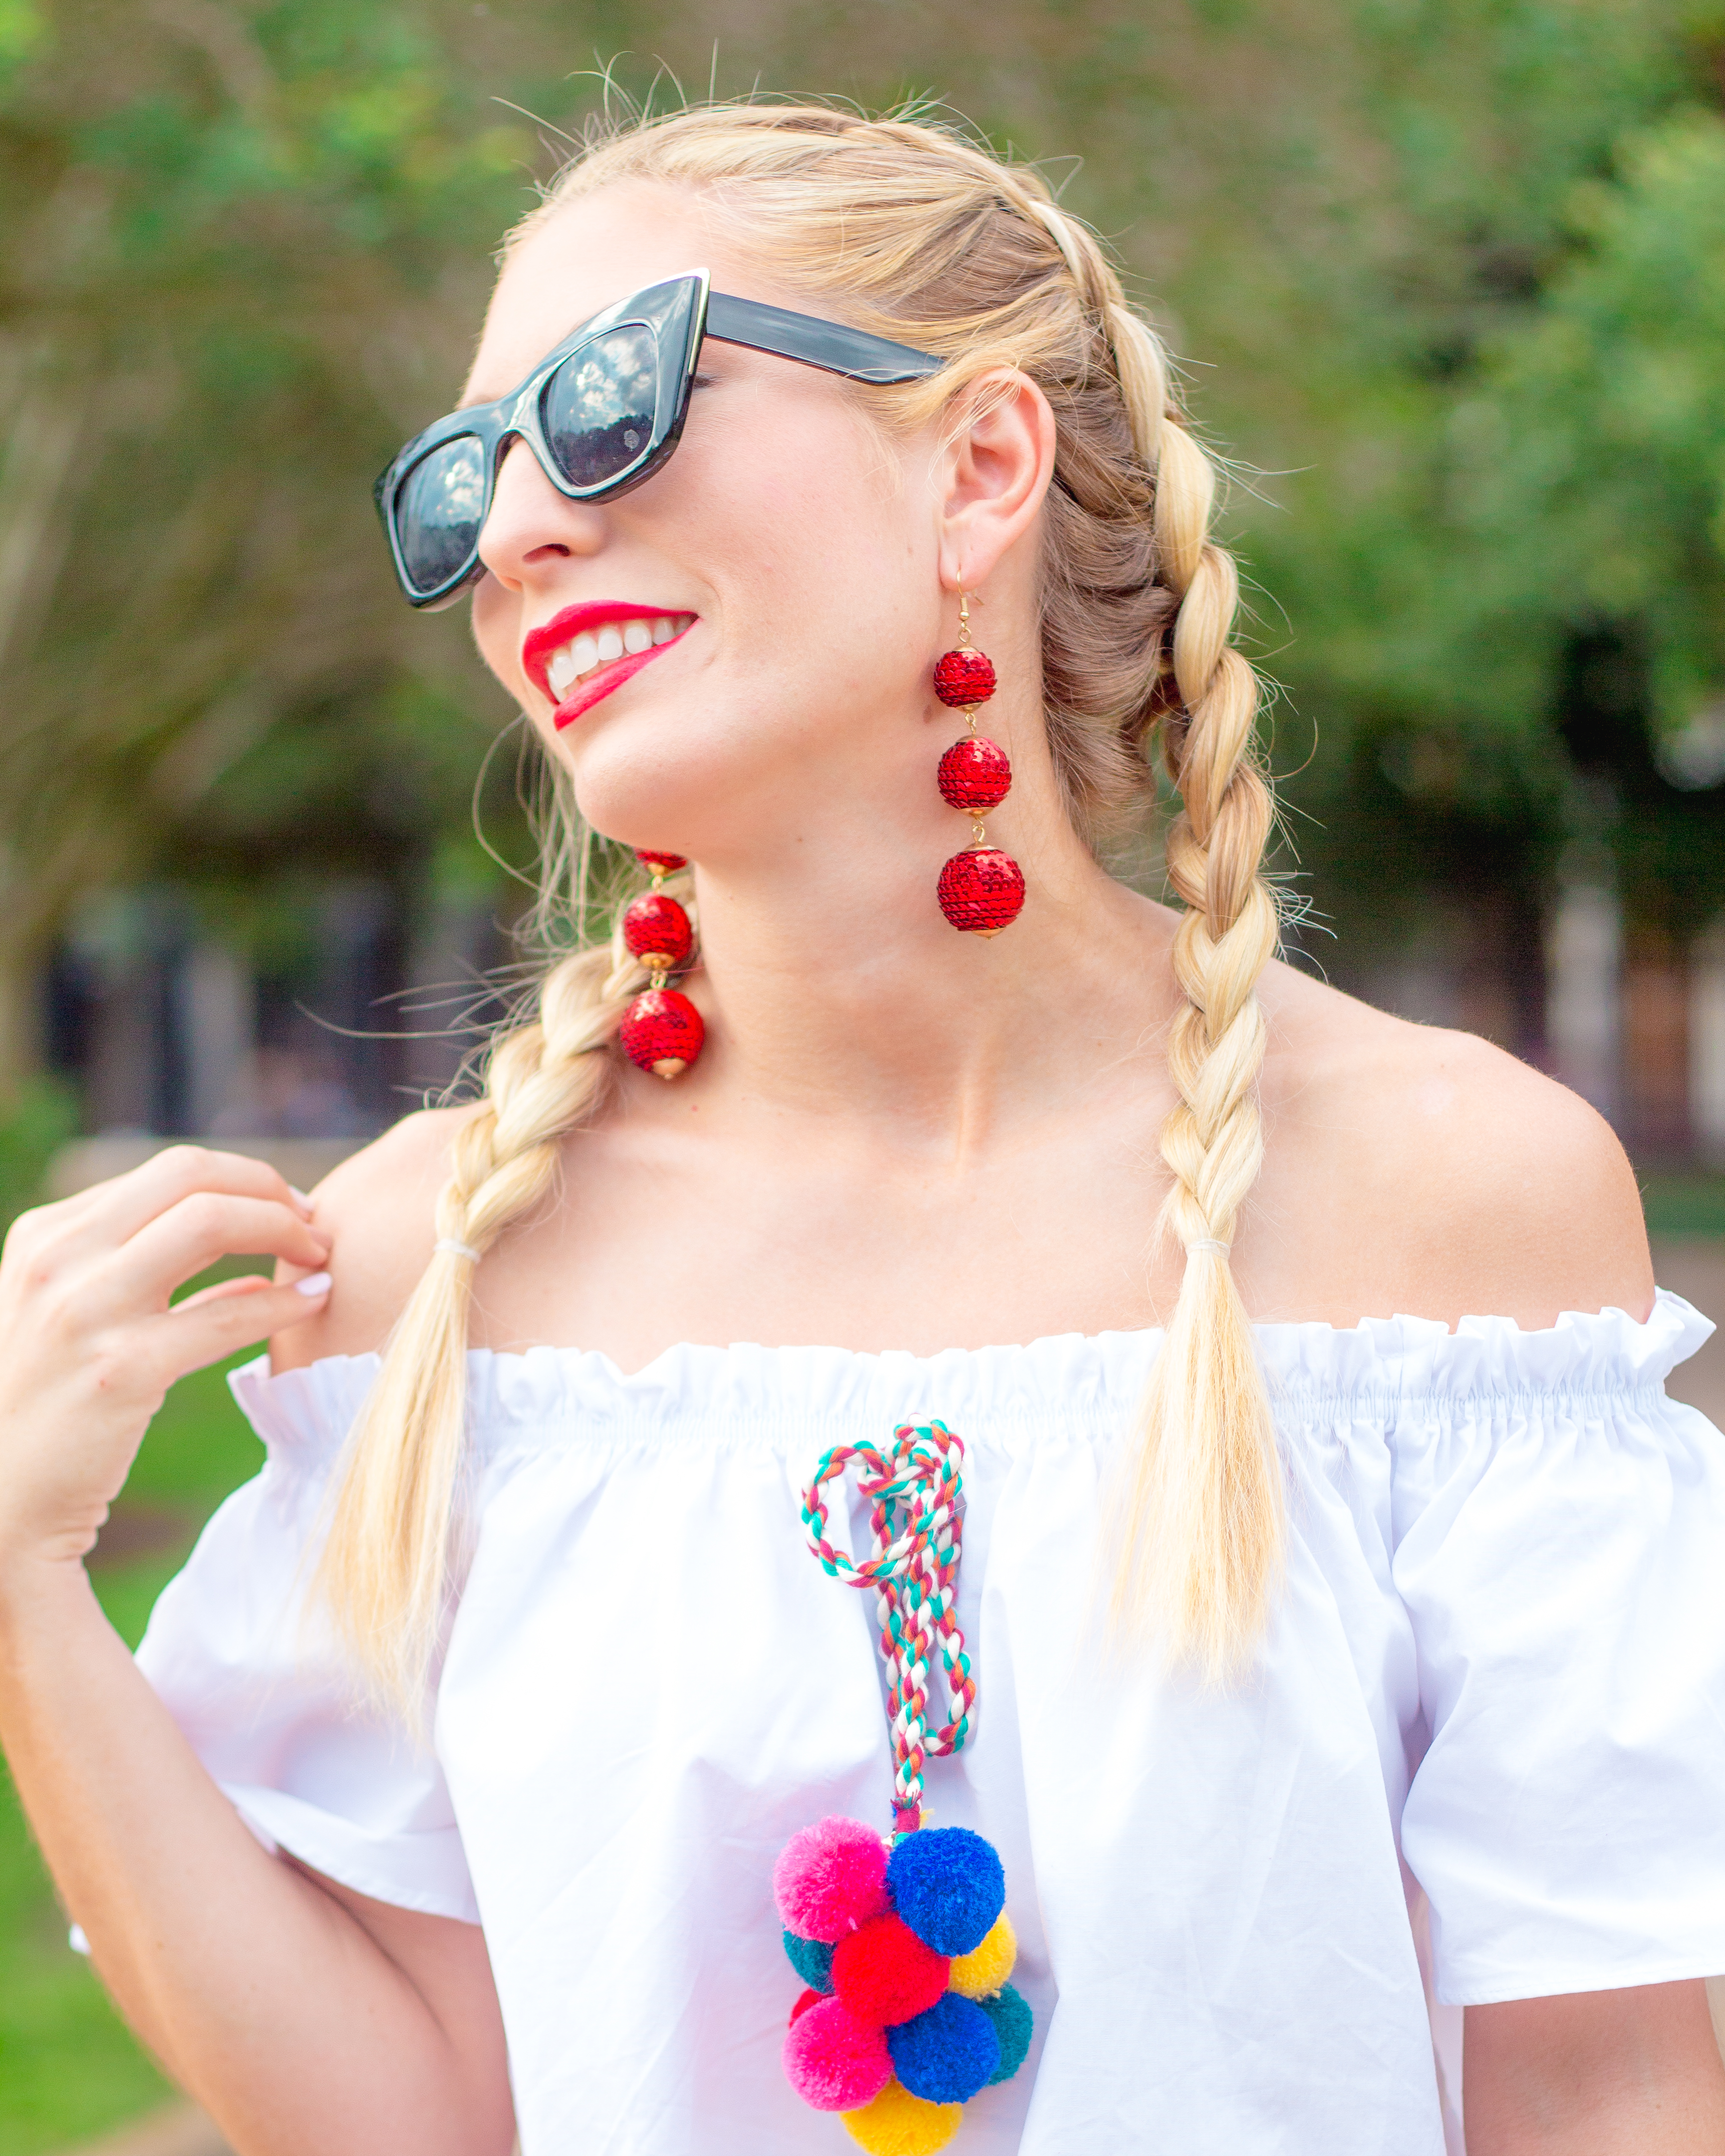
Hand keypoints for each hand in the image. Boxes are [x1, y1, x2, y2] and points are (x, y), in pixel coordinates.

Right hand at [0, 1146, 332, 1574]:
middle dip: (269, 1189)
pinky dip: (283, 1302)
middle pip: (193, 1177)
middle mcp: (58, 1259)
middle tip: (313, 1223)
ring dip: (284, 1230)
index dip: (246, 1180)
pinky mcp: (122, 1370)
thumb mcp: (74, 1314)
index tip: (287, 1206)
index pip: (171, 1172)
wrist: (2, 1502)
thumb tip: (251, 1254)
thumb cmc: (50, 1408)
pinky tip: (314, 1303)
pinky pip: (227, 1314)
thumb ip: (142, 1271)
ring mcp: (86, 1311)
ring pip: (210, 1223)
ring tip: (321, 1256)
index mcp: (47, 1235)